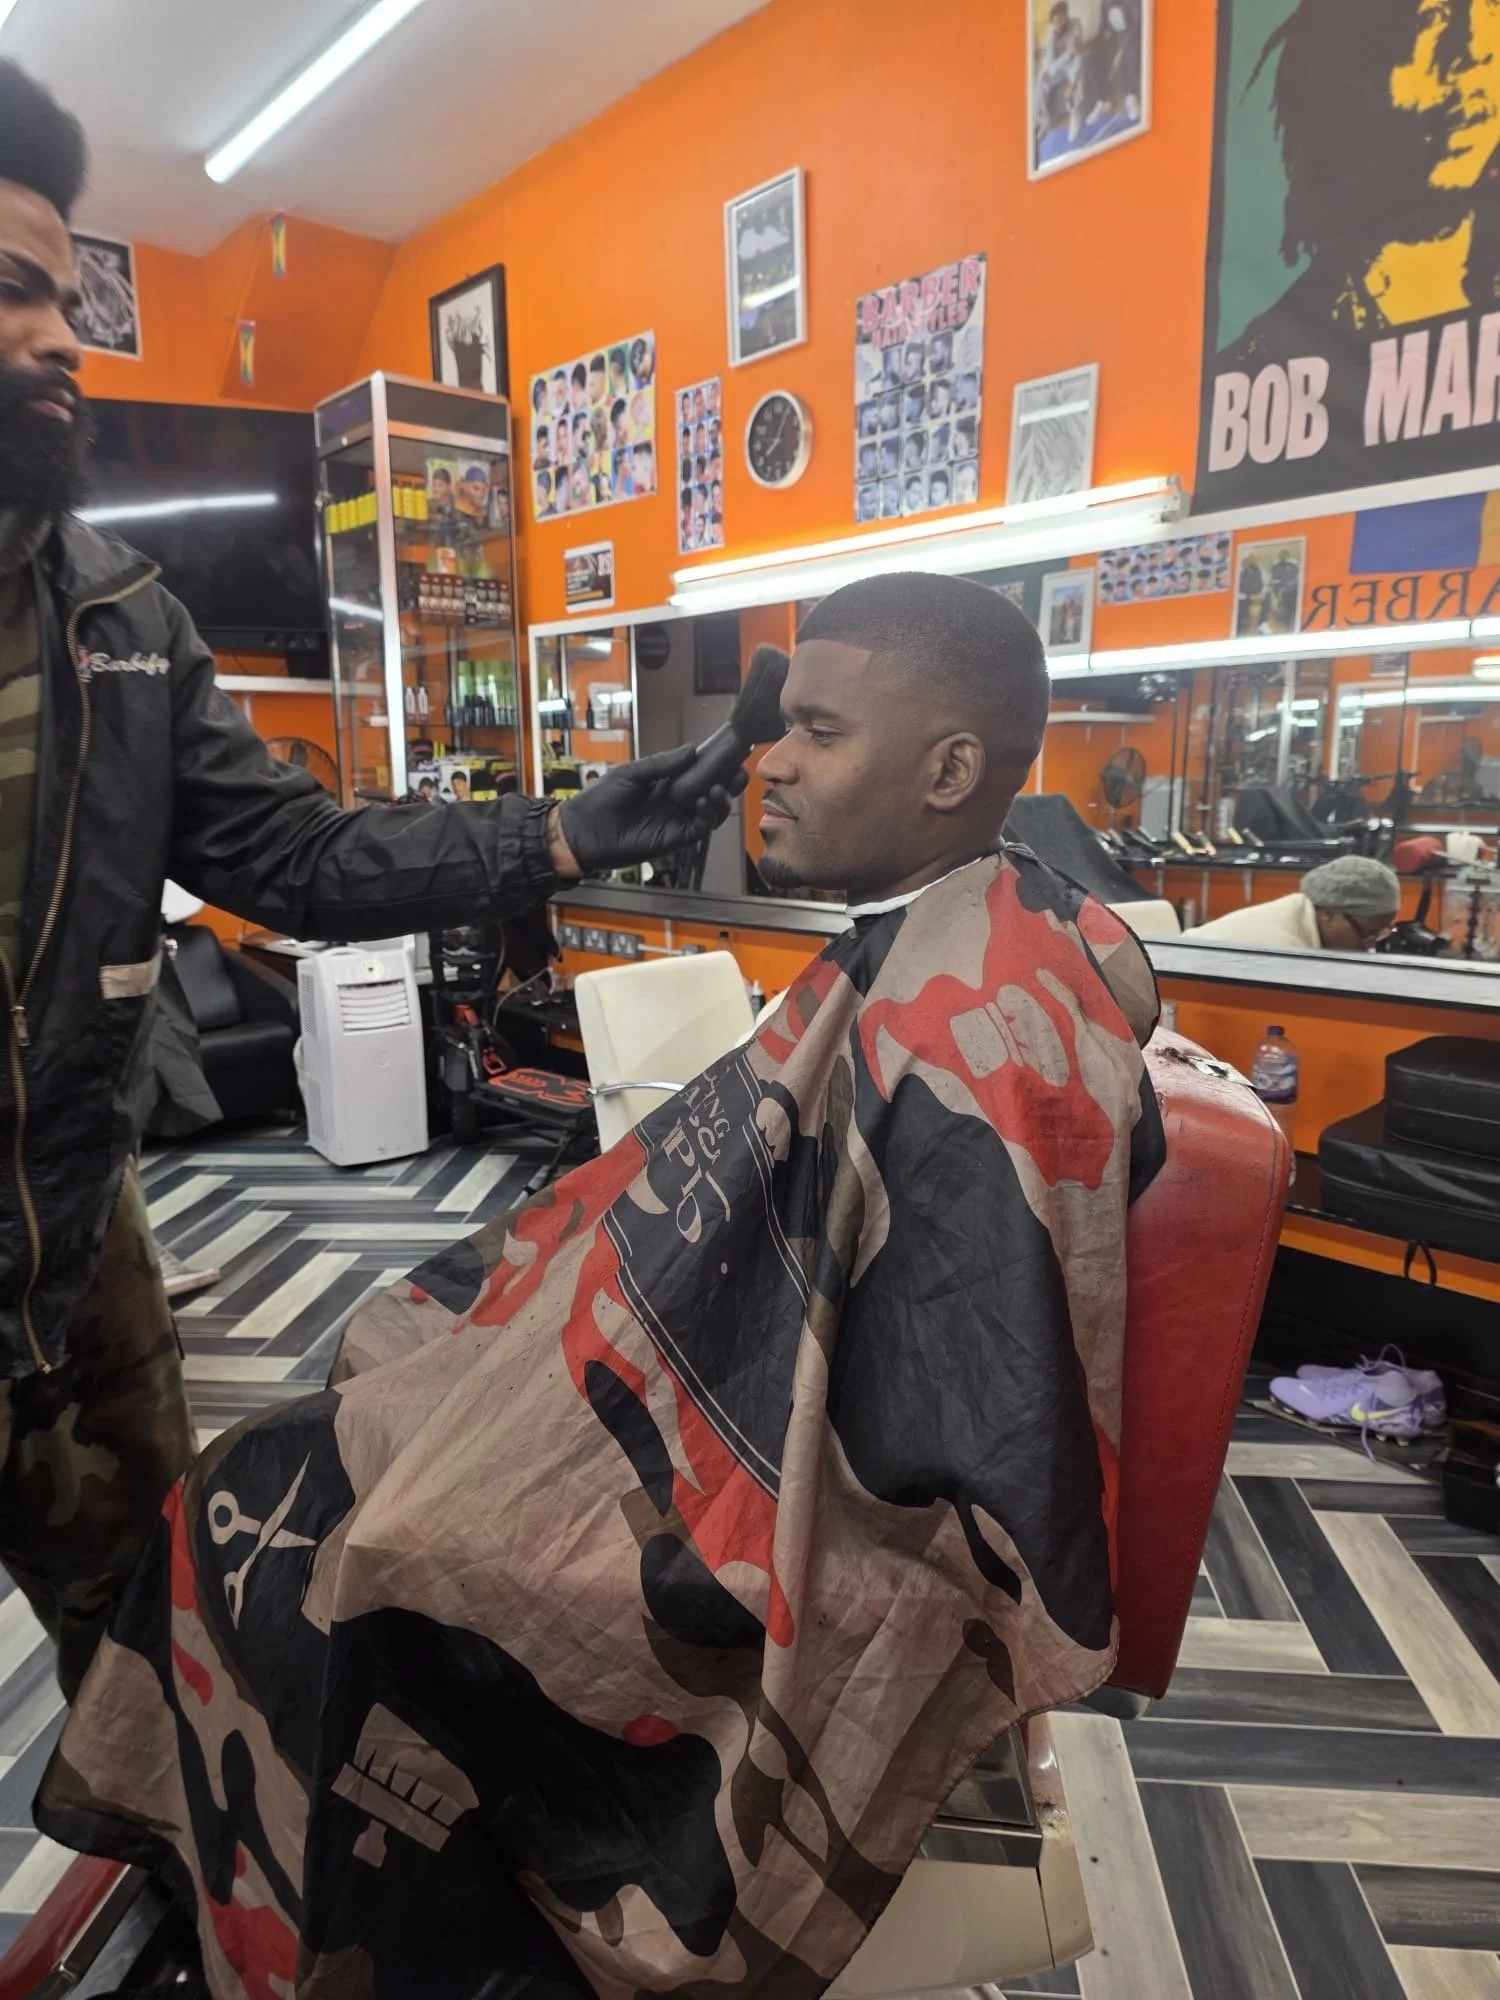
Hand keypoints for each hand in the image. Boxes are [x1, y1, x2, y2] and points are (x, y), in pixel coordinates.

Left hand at [556, 744, 747, 875]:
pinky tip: (703, 804)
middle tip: (739, 772)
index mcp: (668, 781)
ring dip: (722, 800)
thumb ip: (662, 764)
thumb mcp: (631, 774)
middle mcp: (677, 801)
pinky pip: (699, 829)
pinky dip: (708, 817)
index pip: (700, 770)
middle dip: (730, 782)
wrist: (582, 832)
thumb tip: (693, 749)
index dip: (719, 763)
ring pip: (713, 812)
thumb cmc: (600, 799)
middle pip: (714, 791)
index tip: (734, 750)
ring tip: (717, 790)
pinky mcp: (674, 839)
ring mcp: (678, 820)